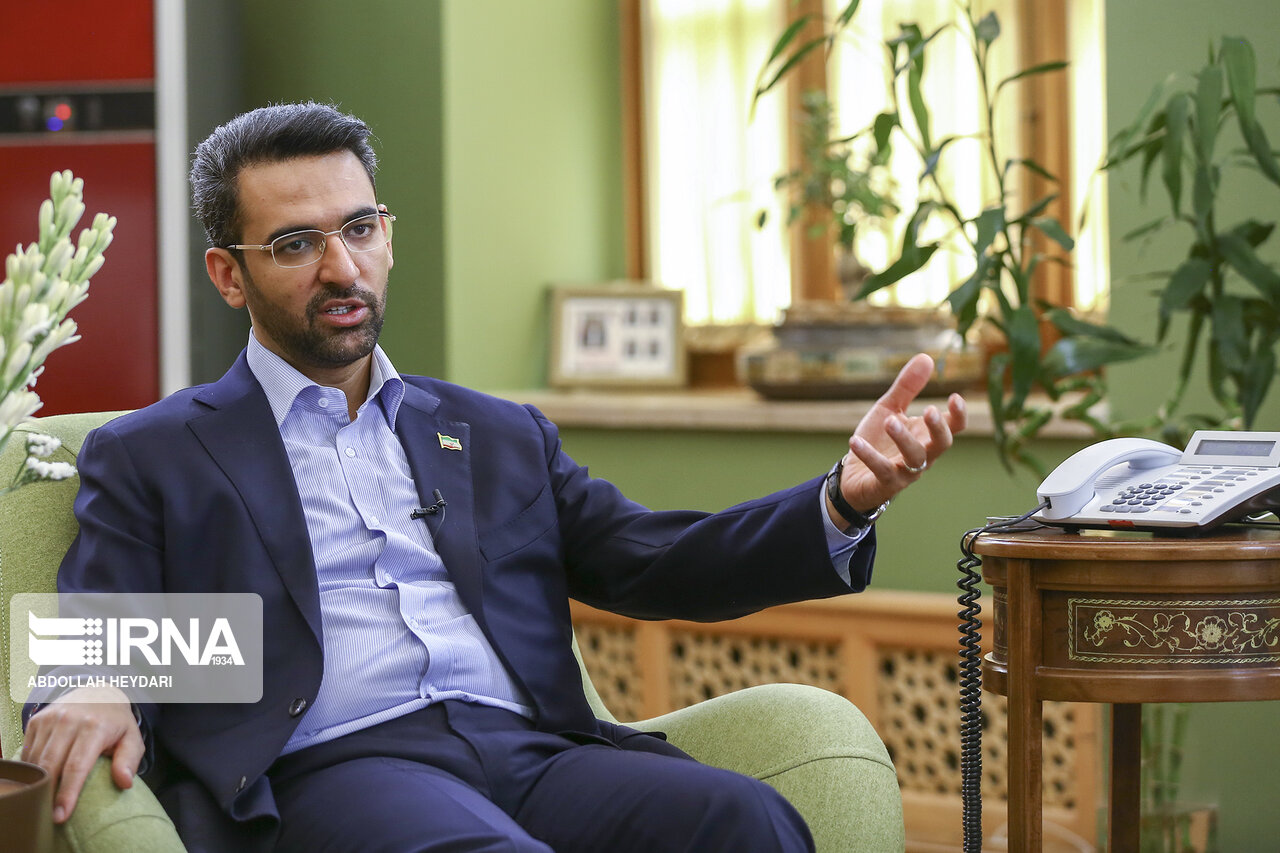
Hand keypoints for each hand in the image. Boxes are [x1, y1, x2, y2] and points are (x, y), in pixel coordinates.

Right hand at [21, 686, 143, 822]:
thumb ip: (130, 759)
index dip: (68, 793)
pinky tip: (41, 779)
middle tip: (49, 815)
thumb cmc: (116, 721)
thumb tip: (125, 783)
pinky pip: (28, 752)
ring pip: (36, 760)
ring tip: (45, 800)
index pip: (77, 766)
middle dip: (48, 794)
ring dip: (38, 783)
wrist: (98, 692)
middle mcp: (69, 720)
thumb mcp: (131, 737)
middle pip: (51, 766)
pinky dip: (32, 769)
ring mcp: (50, 719)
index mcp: (95, 726)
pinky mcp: (37, 720)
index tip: (61, 815)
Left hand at [828, 353, 966, 527]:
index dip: (959, 414)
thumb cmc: (879, 440)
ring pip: (915, 458)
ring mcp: (906, 471)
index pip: (954, 427)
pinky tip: (855, 441)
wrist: (854, 475)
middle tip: (929, 410)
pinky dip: (869, 455)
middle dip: (938, 428)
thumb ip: (907, 387)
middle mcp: (923, 454)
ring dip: (904, 439)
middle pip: (942, 444)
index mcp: (927, 435)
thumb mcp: (889, 409)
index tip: (955, 397)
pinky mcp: (885, 483)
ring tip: (890, 420)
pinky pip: (881, 470)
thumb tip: (926, 357)